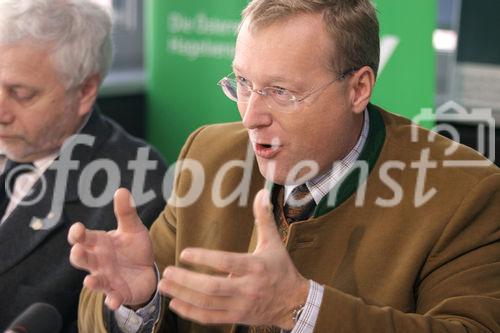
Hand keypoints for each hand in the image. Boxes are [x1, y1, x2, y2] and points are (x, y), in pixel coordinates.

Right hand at [68, 188, 156, 309]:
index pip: (83, 238)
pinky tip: (113, 301)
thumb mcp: (133, 229)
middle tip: (77, 251)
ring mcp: (107, 278)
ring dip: (92, 281)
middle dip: (78, 256)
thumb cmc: (134, 248)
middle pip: (83, 259)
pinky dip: (112, 300)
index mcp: (100, 243)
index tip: (78, 229)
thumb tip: (122, 190)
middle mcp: (99, 261)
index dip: (78, 234)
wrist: (147, 271)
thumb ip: (126, 213)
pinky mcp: (118, 292)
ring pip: (94, 280)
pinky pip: (112, 297)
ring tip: (90, 281)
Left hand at [159, 189, 308, 329]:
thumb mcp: (274, 243)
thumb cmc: (281, 269)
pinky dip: (191, 312)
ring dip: (183, 296)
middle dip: (186, 281)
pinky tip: (175, 303)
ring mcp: (241, 306)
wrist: (294, 303)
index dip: (204, 259)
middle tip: (166, 272)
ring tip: (164, 286)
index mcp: (255, 267)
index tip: (185, 253)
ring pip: (207, 304)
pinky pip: (210, 318)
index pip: (227, 262)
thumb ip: (264, 218)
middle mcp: (247, 288)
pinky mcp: (236, 318)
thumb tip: (261, 192)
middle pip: (212, 287)